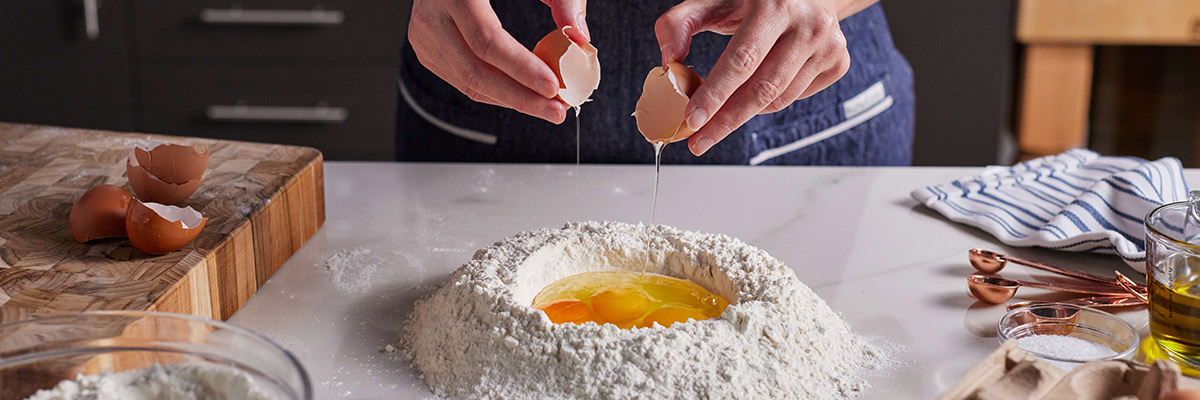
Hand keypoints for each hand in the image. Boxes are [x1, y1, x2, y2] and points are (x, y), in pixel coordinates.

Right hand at [408, 0, 590, 123]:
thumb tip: (580, 37)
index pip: (487, 41)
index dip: (521, 69)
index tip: (554, 87)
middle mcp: (431, 16)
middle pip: (475, 71)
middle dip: (520, 97)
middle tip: (556, 110)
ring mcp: (424, 35)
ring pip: (467, 82)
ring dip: (510, 100)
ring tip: (547, 107)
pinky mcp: (426, 47)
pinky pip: (462, 79)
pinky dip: (494, 92)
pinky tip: (521, 95)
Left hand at [655, 0, 851, 155]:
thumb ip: (680, 24)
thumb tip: (668, 65)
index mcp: (775, 4)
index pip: (741, 60)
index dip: (715, 95)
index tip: (693, 119)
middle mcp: (808, 24)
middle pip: (762, 89)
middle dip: (726, 121)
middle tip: (699, 140)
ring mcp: (829, 45)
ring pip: (778, 99)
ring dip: (744, 110)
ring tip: (723, 108)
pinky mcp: (839, 62)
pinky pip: (794, 97)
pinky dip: (771, 100)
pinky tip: (762, 82)